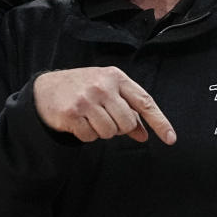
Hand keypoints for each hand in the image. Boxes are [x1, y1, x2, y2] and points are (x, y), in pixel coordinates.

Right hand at [32, 67, 175, 143]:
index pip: (145, 101)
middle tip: (104, 117)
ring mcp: (86, 99)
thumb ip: (128, 111)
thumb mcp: (108, 92)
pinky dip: (86, 134)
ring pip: (109, 132)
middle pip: (126, 123)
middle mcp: (102, 86)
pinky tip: (78, 121)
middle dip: (118, 127)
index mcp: (116, 77)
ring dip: (101, 131)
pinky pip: (90, 137)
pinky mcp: (71, 113)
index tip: (171, 139)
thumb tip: (144, 135)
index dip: (159, 121)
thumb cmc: (82, 89)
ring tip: (89, 118)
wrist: (46, 89)